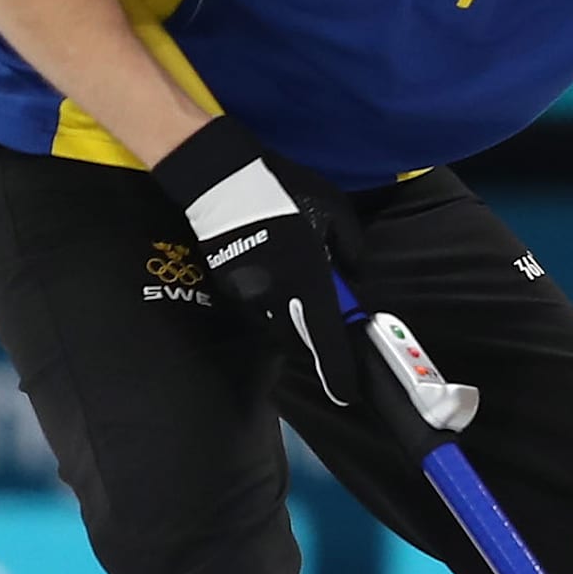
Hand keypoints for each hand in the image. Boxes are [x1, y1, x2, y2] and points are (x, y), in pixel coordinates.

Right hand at [150, 115, 369, 407]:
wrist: (220, 180)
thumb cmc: (284, 191)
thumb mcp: (335, 213)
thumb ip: (351, 250)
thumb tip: (352, 276)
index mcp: (308, 281)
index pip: (327, 338)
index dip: (338, 370)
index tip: (347, 393)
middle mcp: (278, 296)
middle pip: (301, 340)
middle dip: (316, 338)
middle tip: (328, 319)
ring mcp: (249, 294)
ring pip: (278, 324)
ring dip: (293, 317)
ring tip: (298, 282)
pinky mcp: (229, 287)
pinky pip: (258, 306)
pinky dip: (271, 300)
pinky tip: (274, 271)